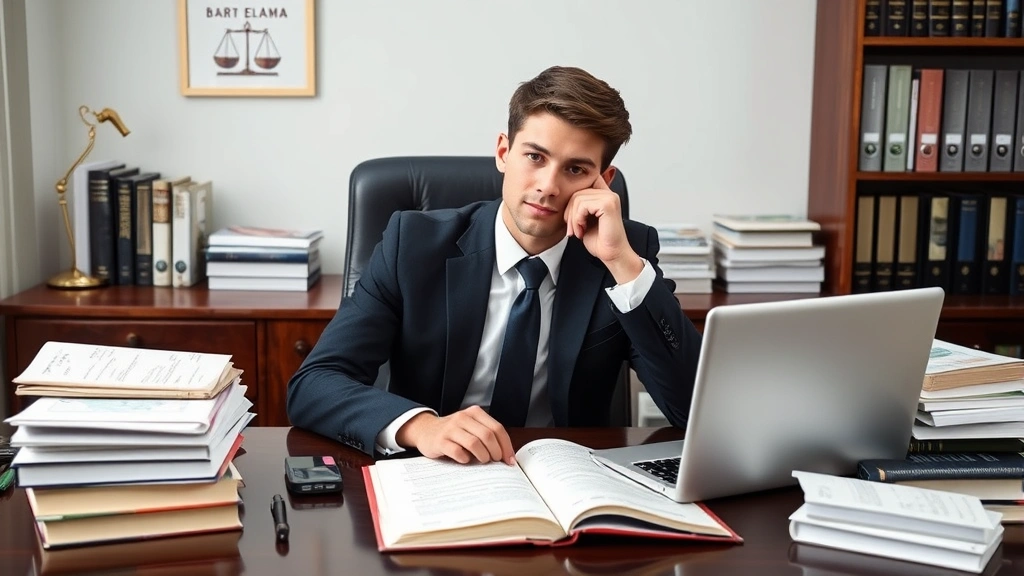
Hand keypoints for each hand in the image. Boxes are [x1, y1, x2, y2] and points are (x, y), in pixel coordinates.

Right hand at [395, 406, 516, 464]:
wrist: (425, 430)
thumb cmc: (453, 432)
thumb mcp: (471, 427)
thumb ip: (486, 435)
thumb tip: (506, 455)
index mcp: (474, 413)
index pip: (497, 428)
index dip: (506, 445)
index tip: (509, 459)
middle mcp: (463, 418)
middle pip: (487, 435)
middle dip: (496, 452)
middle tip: (496, 461)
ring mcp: (451, 429)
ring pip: (474, 443)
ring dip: (483, 456)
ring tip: (483, 460)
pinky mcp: (440, 441)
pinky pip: (458, 452)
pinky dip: (465, 459)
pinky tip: (465, 460)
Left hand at [565, 169, 643, 283]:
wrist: (612, 254)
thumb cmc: (600, 240)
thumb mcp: (584, 219)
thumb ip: (579, 206)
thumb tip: (562, 196)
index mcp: (604, 195)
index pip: (583, 183)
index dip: (571, 198)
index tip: (570, 218)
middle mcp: (609, 194)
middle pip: (577, 192)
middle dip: (569, 212)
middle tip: (572, 230)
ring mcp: (610, 198)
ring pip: (577, 198)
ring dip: (573, 218)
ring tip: (578, 231)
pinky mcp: (608, 204)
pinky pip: (583, 205)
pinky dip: (578, 219)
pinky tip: (583, 229)